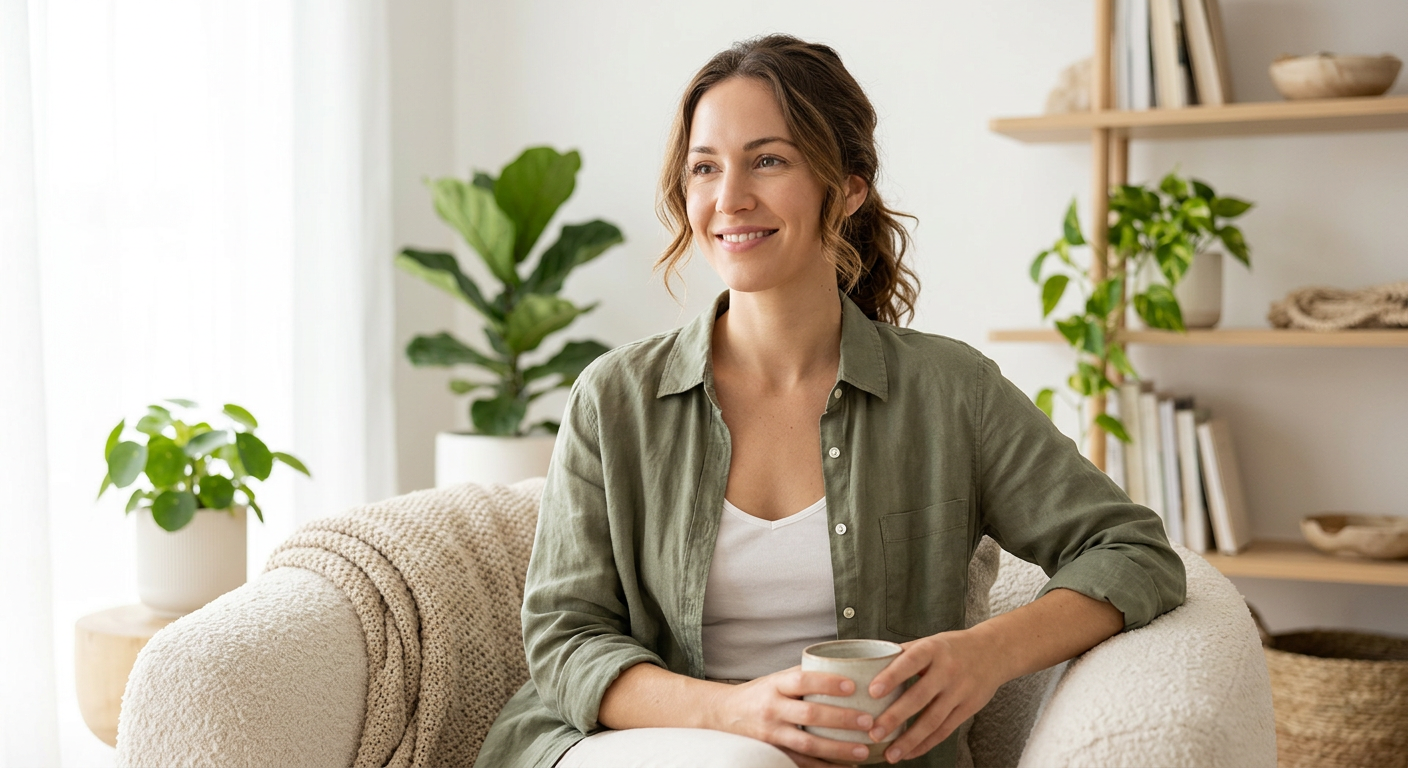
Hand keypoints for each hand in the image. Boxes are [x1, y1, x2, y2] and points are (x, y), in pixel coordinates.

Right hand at [710, 666, 875, 764]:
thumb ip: (804, 676)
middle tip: (867, 720)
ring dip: (838, 749)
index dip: (827, 683)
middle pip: (809, 715)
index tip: (852, 685)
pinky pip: (803, 764)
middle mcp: (772, 709)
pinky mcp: (774, 753)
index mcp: (775, 686)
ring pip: (808, 745)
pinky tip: (847, 767)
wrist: (724, 715)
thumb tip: (844, 668)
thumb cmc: (759, 693)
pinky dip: (825, 767)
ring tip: (862, 750)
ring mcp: (772, 735)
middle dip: (841, 719)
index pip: (802, 681)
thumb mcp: (776, 678)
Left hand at [864, 630, 1005, 763]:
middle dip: (895, 717)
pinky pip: (945, 730)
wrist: (994, 652)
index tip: (872, 692)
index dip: (892, 676)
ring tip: (889, 753)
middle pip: (920, 696)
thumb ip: (902, 655)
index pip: (910, 662)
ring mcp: (960, 691)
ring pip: (933, 720)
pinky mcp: (968, 709)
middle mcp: (948, 670)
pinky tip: (909, 753)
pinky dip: (926, 744)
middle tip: (874, 732)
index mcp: (933, 649)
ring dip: (909, 740)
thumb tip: (866, 666)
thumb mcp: (929, 642)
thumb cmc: (952, 648)